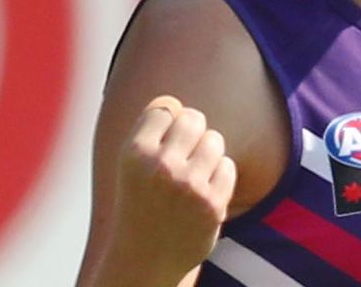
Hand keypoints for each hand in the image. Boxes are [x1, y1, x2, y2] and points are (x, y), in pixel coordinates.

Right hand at [110, 96, 237, 279]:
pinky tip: (202, 192)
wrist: (145, 259)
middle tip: (183, 154)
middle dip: (193, 131)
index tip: (162, 144)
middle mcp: (161, 167)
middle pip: (194, 118)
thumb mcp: (132, 166)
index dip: (168, 122)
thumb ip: (152, 132)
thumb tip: (177, 103)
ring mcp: (190, 186)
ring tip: (192, 174)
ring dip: (208, 153)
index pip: (165, 108)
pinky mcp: (213, 204)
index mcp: (134, 154)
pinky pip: (228, 166)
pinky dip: (219, 176)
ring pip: (214, 140)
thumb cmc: (141, 202)